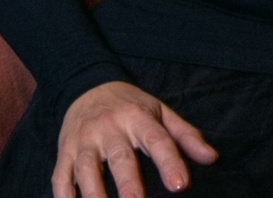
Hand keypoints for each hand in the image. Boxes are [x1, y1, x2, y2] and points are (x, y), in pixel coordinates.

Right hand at [53, 81, 217, 197]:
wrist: (86, 85)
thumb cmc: (130, 106)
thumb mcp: (160, 112)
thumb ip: (185, 135)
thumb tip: (211, 157)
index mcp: (137, 117)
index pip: (156, 139)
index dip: (169, 161)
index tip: (180, 183)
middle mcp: (108, 128)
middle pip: (118, 156)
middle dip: (127, 181)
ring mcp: (83, 140)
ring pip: (86, 168)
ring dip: (93, 192)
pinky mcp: (65, 152)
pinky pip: (61, 176)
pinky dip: (64, 195)